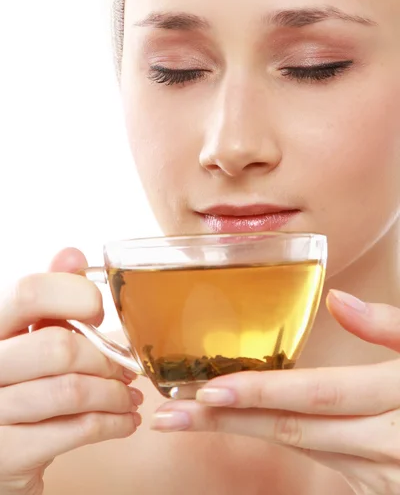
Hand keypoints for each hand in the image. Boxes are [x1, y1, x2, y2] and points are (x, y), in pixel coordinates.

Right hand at [0, 248, 141, 494]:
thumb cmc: (17, 384)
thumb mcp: (24, 335)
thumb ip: (46, 296)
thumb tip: (72, 254)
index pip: (29, 292)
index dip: (74, 295)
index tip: (98, 312)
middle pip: (58, 346)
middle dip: (104, 358)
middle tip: (125, 368)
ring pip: (72, 390)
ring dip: (114, 393)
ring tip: (129, 396)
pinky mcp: (5, 455)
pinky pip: (76, 430)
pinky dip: (113, 424)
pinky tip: (125, 421)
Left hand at [151, 290, 399, 494]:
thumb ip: (393, 328)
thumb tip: (339, 300)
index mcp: (398, 402)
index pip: (315, 396)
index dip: (260, 393)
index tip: (208, 390)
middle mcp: (385, 447)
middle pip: (293, 430)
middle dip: (227, 422)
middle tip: (171, 413)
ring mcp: (379, 474)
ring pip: (299, 448)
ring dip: (243, 433)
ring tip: (193, 418)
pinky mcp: (375, 485)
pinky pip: (319, 460)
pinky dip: (278, 441)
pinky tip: (243, 426)